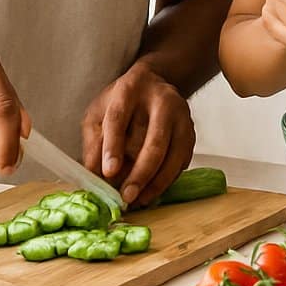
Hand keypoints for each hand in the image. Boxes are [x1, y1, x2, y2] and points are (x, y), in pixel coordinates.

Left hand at [81, 63, 196, 207]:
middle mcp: (160, 100)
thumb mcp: (99, 114)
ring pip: (173, 154)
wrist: (154, 85)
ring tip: (139, 200)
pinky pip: (182, 160)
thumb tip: (95, 175)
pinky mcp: (191, 131)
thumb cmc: (121, 103)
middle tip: (126, 196)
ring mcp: (181, 116)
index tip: (108, 172)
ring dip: (156, 182)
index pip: (119, 119)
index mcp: (129, 89)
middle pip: (154, 141)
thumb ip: (94, 142)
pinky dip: (168, 180)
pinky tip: (152, 191)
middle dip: (140, 173)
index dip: (113, 147)